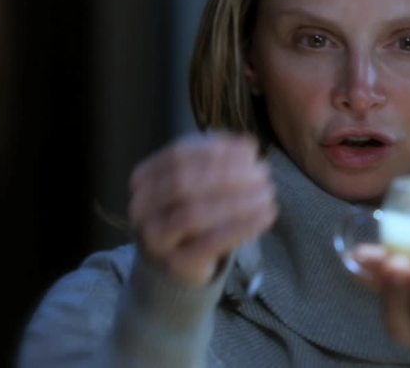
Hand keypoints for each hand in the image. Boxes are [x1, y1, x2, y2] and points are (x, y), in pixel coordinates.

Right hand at [128, 132, 276, 287]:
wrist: (180, 260)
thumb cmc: (194, 208)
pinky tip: (267, 216)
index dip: (216, 151)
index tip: (251, 153)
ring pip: (194, 214)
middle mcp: (142, 207)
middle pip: (183, 183)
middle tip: (263, 174)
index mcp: (144, 178)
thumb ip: (222, 156)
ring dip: (237, 202)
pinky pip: (210, 243)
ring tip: (268, 194)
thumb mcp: (203, 177)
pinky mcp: (176, 263)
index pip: (178, 155)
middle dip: (228, 176)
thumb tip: (248, 145)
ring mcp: (155, 238)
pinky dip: (242, 226)